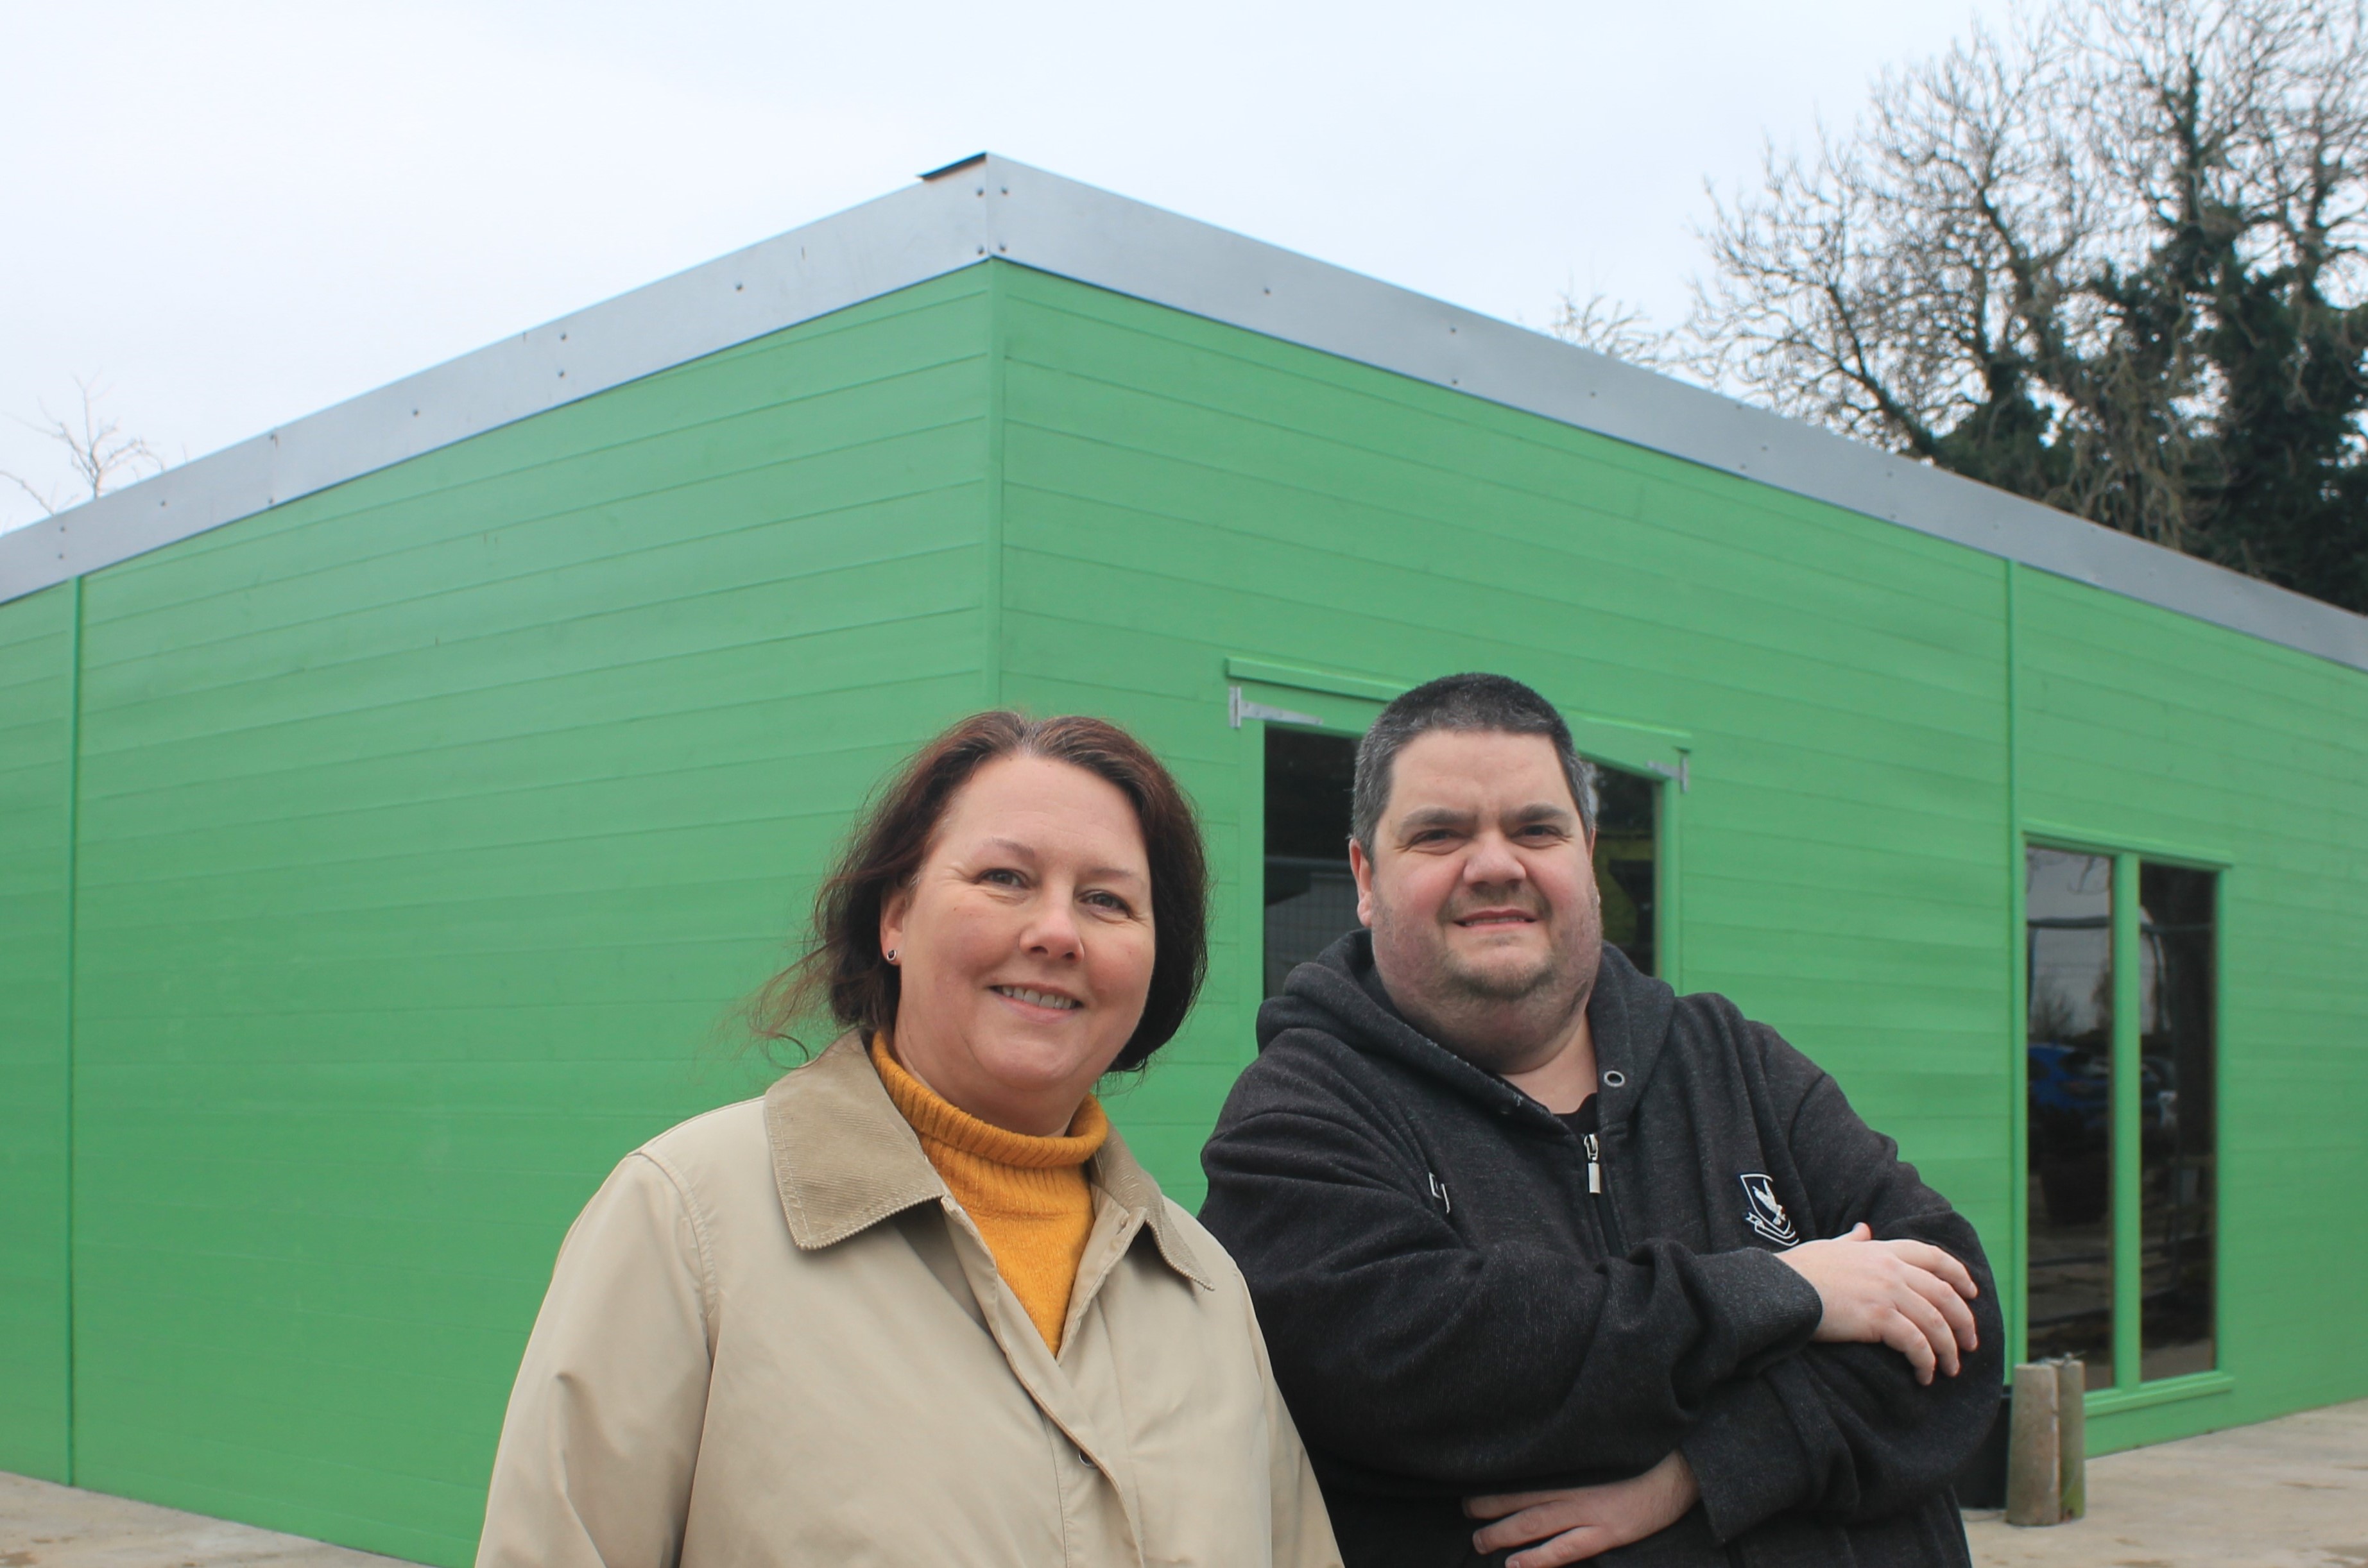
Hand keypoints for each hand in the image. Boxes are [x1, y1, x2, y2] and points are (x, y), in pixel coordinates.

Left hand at [1465, 1452, 1699, 1566]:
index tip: (1472, 1483)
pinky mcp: (1608, 1532)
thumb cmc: (1642, 1455)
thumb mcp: (1605, 1448)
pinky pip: (1566, 1549)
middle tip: (1465, 1512)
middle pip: (1521, 1498)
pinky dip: (1538, 1559)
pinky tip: (1516, 1565)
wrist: (1682, 1466)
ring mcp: (1589, 1512)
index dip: (1496, 1481)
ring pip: (1534, 1524)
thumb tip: (1551, 1458)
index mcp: (1572, 1466)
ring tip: (1478, 1542)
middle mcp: (1574, 1488)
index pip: (1524, 1474)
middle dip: (1488, 1507)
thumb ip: (1577, 1454)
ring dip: (1503, 1533)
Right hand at [1774, 1222, 1979, 1383]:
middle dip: (1964, 1321)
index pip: (1933, 1256)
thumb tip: (1864, 1230)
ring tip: (1952, 1369)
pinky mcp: (1878, 1318)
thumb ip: (1853, 1240)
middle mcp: (1890, 1268)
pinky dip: (1926, 1362)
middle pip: (1944, 1294)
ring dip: (1949, 1349)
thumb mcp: (1829, 1246)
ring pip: (1935, 1322)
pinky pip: (1916, 1344)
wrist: (1780, 1288)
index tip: (1972, 1294)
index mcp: (1882, 1250)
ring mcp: (1886, 1292)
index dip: (1959, 1275)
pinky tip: (1924, 1375)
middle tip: (1970, 1344)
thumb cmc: (1800, 1270)